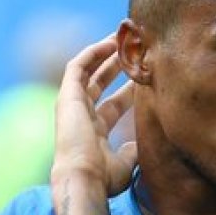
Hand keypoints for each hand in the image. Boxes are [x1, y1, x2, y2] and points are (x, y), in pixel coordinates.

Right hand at [52, 37, 137, 196]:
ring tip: (123, 37)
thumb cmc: (103, 177)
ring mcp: (73, 105)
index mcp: (95, 132)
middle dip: (118, 66)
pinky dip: (92, 53)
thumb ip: (133, 150)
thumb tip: (142, 143)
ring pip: (89, 70)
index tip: (147, 77)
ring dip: (105, 53)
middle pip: (101, 84)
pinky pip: (78, 66)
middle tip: (136, 50)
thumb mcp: (126, 163)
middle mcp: (83, 116)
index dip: (130, 90)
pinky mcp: (67, 95)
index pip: (115, 105)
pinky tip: (110, 43)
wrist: (84, 177)